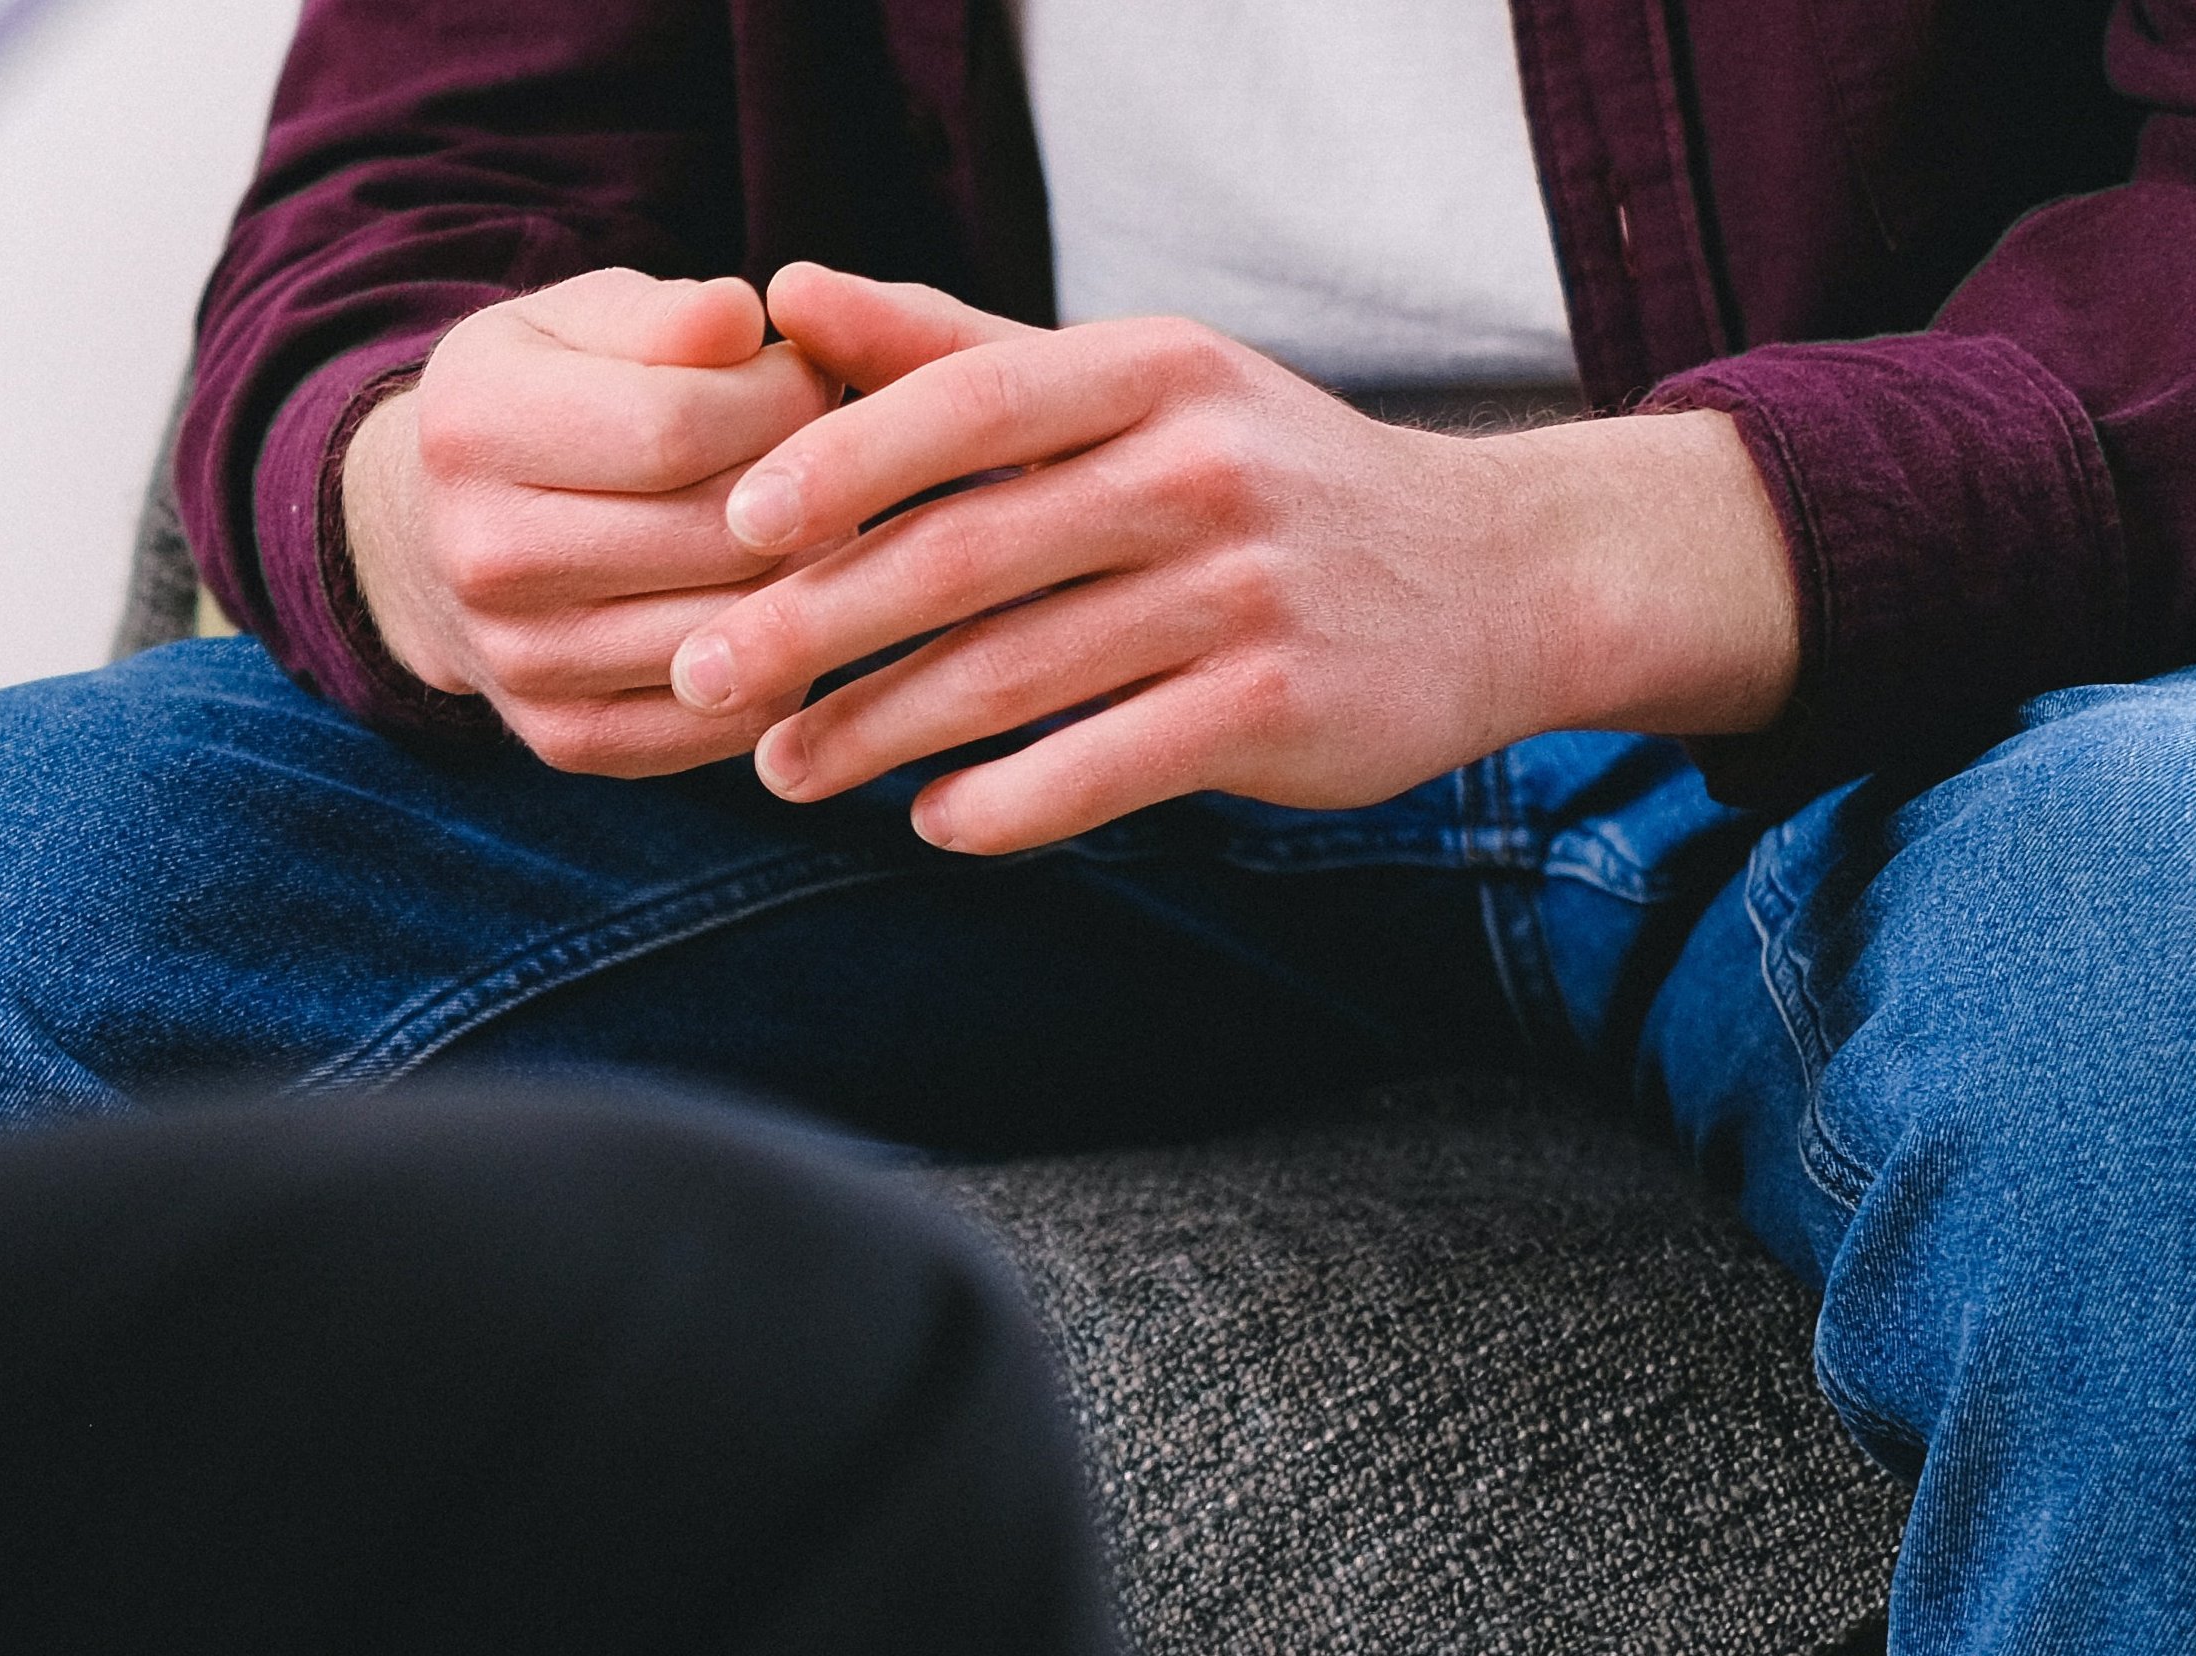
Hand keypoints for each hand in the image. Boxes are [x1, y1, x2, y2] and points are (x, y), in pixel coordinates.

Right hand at [340, 269, 840, 775]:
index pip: (678, 427)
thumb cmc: (542, 402)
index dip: (780, 399)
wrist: (428, 539)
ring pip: (730, 630)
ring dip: (805, 576)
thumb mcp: (579, 320)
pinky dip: (779, 665)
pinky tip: (776, 603)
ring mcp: (520, 663)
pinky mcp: (565, 741)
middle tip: (834, 458)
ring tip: (807, 524)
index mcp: (474, 428)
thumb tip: (747, 319)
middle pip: (714, 535)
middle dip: (807, 489)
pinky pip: (723, 721)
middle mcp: (483, 558)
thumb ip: (667, 314)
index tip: (811, 378)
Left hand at [670, 264, 1800, 853]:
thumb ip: (953, 349)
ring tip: (785, 771)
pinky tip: (932, 825)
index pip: (965, 403)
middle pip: (965, 553)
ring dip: (878, 733)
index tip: (732, 529)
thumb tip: (790, 292)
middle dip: (814, 627)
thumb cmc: (1260, 478)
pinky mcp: (1278, 708)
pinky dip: (1004, 806)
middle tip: (704, 678)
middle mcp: (1200, 468)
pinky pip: (1105, 769)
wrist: (1492, 579)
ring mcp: (1244, 592)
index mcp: (1150, 370)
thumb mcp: (1128, 386)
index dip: (839, 465)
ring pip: (1015, 675)